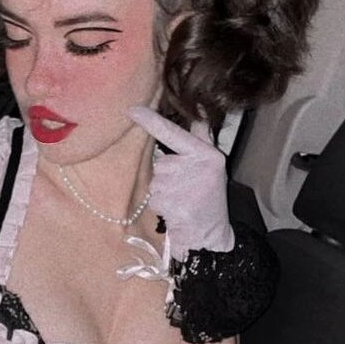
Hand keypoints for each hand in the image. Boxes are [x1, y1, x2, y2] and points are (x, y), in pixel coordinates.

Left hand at [130, 106, 233, 259]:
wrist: (211, 234)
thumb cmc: (209, 197)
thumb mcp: (213, 164)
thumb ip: (202, 138)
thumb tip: (199, 110)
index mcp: (205, 154)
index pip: (172, 133)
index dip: (151, 120)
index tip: (131, 109)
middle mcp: (195, 167)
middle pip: (161, 163)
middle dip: (167, 176)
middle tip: (185, 189)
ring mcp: (182, 186)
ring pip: (156, 182)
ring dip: (164, 192)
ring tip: (182, 201)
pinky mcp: (172, 204)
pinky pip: (154, 199)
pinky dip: (161, 206)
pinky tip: (176, 211)